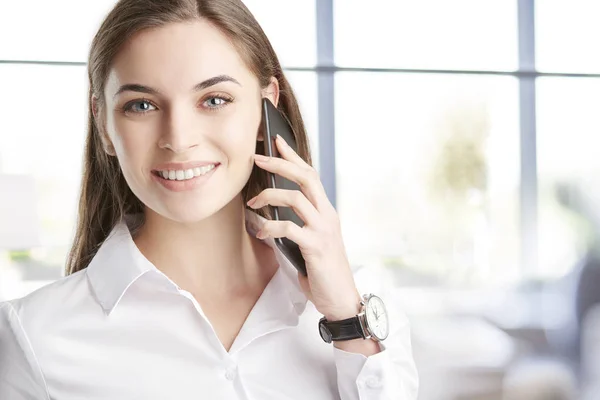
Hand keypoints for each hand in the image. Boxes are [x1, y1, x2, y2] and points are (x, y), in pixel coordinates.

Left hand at [247, 135, 360, 321]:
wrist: (341, 298)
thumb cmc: (323, 270)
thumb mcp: (312, 241)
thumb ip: (299, 224)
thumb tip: (271, 212)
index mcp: (326, 211)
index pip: (311, 175)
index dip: (293, 156)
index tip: (277, 141)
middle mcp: (327, 215)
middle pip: (305, 177)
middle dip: (280, 163)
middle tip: (258, 158)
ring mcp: (323, 229)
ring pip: (295, 197)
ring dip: (269, 195)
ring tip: (252, 202)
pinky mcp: (316, 246)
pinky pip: (289, 227)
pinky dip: (270, 226)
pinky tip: (260, 232)